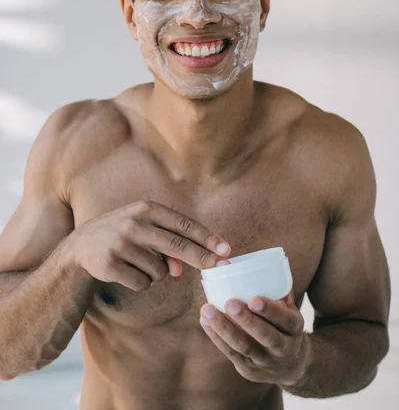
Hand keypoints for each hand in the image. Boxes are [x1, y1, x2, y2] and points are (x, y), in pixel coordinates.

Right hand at [65, 200, 230, 290]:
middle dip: (203, 258)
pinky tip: (126, 271)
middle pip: (178, 246)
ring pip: (160, 271)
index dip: (207, 237)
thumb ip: (167, 243)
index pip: (184, 224)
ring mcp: (121, 244)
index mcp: (146, 208)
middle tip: (222, 267)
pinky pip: (142, 283)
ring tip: (137, 261)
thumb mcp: (144, 229)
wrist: (80, 247)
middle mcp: (134, 223)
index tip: (226, 249)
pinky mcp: (110, 265)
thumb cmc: (123, 234)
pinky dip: (140, 282)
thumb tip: (181, 269)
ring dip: (156, 273)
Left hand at [199, 288, 308, 386]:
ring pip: (244, 347)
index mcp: (295, 328)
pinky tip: (205, 322)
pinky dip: (216, 337)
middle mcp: (284, 348)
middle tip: (229, 303)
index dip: (270, 310)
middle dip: (246, 320)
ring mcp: (266, 363)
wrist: (291, 364)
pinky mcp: (249, 370)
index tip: (253, 298)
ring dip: (224, 328)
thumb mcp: (290, 310)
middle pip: (265, 336)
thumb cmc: (283, 325)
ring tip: (206, 310)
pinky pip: (231, 354)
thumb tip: (267, 263)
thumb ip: (279, 290)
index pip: (285, 320)